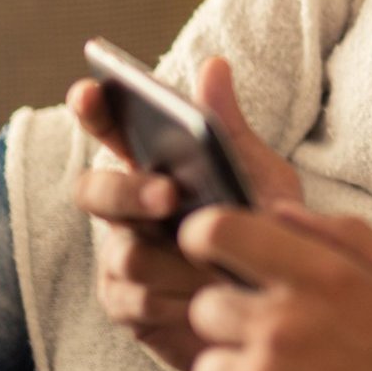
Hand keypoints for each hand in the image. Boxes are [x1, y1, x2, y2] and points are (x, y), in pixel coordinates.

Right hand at [69, 56, 303, 370]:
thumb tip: (214, 64)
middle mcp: (124, 210)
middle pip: (94, 191)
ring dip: (179, 262)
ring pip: (126, 254)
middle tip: (169, 194)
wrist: (282, 303)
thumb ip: (230, 129)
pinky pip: (138, 301)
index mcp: (151, 166)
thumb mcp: (260, 177)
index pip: (110, 130)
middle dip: (129, 191)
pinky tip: (210, 302)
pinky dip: (181, 301)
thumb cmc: (267, 230)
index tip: (89, 91)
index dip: (94, 110)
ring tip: (223, 268)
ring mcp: (119, 258)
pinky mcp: (125, 306)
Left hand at [181, 203, 371, 370]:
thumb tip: (279, 210)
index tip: (213, 249)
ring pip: (206, 364)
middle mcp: (282, 327)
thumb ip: (344, 234)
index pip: (220, 232)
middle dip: (232, 316)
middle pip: (204, 305)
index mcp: (320, 278)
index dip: (205, 236)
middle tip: (274, 335)